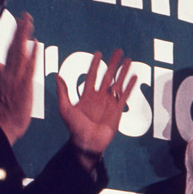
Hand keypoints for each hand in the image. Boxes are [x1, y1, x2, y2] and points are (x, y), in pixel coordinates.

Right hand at [0, 13, 37, 144]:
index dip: (15, 36)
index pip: (11, 51)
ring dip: (25, 37)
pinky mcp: (24, 86)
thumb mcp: (3, 90)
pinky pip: (28, 68)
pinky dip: (31, 55)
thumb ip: (2, 74)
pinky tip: (35, 44)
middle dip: (20, 31)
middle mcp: (10, 74)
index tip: (19, 22)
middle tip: (25, 15)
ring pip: (20, 53)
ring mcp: (16, 79)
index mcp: (6, 74)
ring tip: (28, 22)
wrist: (5, 127)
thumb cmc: (7, 111)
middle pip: (14, 48)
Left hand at [56, 49, 136, 168]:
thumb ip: (63, 92)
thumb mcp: (65, 109)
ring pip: (118, 82)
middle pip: (108, 75)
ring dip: (123, 71)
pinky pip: (125, 94)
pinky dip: (130, 85)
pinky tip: (134, 76)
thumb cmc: (75, 128)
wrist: (88, 143)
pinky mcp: (118, 109)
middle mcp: (100, 96)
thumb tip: (57, 76)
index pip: (92, 75)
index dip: (95, 64)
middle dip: (113, 63)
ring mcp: (109, 102)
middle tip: (119, 51)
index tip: (99, 53)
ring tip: (129, 60)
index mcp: (87, 95)